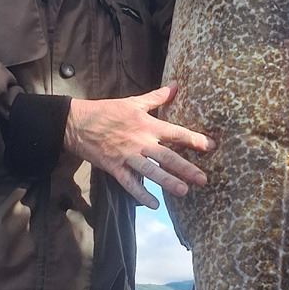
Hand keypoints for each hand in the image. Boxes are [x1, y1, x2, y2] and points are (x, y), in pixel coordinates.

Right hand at [63, 84, 213, 208]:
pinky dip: (140, 194)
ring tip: (183, 191)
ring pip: (151, 171)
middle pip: (167, 156)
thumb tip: (176, 85)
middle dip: (186, 168)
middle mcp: (140, 141)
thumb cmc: (107, 111)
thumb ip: (157, 97)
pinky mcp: (115, 167)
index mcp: (147, 124)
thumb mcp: (133, 101)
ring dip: (167, 181)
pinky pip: (130, 183)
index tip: (210, 147)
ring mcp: (127, 156)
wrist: (78, 123)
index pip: (175, 133)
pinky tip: (153, 204)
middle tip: (203, 179)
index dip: (194, 139)